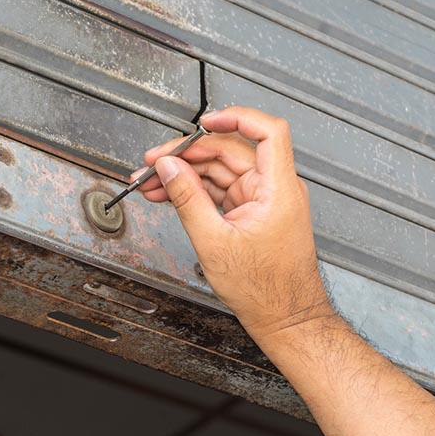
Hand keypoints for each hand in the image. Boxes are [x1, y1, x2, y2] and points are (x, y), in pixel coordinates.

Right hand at [136, 106, 335, 341]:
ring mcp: (262, 199)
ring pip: (219, 171)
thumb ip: (188, 199)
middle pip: (229, 151)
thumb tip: (168, 168)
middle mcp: (274, 188)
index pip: (268, 132)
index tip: (204, 121)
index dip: (236, 117)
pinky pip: (219, 190)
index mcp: (278, 189)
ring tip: (150, 183)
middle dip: (187, 154)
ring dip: (184, 174)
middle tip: (152, 163)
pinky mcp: (251, 212)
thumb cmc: (265, 289)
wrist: (284, 318)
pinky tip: (168, 195)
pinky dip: (194, 191)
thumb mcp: (214, 243)